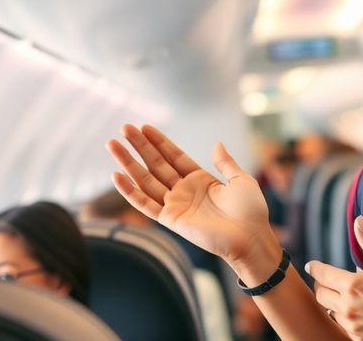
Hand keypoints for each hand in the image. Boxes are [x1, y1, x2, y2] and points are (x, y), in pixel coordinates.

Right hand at [107, 124, 279, 272]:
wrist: (250, 236)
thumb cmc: (250, 210)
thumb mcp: (241, 180)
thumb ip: (225, 163)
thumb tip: (217, 143)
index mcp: (200, 179)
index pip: (174, 156)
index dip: (159, 142)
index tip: (144, 127)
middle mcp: (184, 190)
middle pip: (156, 164)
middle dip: (139, 146)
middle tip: (124, 128)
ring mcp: (175, 204)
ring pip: (145, 180)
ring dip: (128, 163)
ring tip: (112, 144)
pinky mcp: (170, 219)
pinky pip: (145, 204)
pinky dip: (129, 191)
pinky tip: (116, 175)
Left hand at [305, 216, 362, 340]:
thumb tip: (358, 222)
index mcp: (355, 286)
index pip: (323, 274)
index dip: (315, 268)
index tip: (311, 265)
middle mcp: (349, 309)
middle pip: (320, 295)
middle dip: (321, 285)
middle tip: (326, 279)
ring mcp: (354, 327)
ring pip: (330, 313)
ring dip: (333, 302)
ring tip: (344, 295)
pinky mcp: (360, 340)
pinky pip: (344, 327)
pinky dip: (345, 317)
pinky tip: (357, 312)